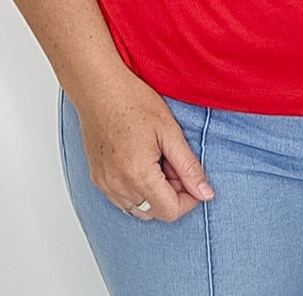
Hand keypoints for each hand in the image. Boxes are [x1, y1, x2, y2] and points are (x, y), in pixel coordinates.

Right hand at [70, 68, 215, 221]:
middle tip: (173, 162)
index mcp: (138, 175)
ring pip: (137, 209)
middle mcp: (118, 186)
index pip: (170, 212)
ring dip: (153, 194)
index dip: (188, 200)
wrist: (100, 89)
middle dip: (171, 194)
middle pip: (154, 212)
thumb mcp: (170, 131)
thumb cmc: (133, 102)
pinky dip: (136, 190)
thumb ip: (189, 167)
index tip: (192, 179)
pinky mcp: (96, 178)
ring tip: (156, 160)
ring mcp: (104, 184)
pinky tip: (140, 162)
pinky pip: (121, 199)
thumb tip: (206, 194)